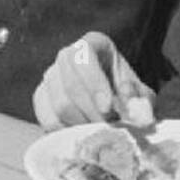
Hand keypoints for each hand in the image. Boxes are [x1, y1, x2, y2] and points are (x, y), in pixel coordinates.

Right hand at [34, 31, 152, 129]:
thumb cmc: (123, 89)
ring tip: (98, 133)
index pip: (85, 58)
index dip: (95, 84)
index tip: (108, 109)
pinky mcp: (40, 97)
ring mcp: (50, 76)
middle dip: (91, 112)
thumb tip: (136, 112)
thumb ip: (139, 99)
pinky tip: (81, 135)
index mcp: (91, 43)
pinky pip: (47, 118)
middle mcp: (66, 55)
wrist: (109, 95)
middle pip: (70, 86)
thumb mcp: (137, 90)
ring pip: (59, 105)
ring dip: (81, 124)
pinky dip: (65, 131)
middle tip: (107, 129)